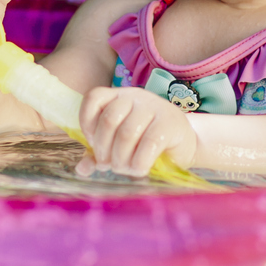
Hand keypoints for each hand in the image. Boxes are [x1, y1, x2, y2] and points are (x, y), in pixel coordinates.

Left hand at [79, 86, 197, 176]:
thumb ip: (99, 154)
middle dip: (104, 149)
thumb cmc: (147, 144)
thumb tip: (82, 169)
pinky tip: (139, 169)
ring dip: (121, 158)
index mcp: (119, 96)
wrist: (184, 145)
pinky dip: (139, 162)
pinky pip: (149, 143)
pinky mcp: (170, 122)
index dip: (87, 123)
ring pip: (127, 133)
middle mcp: (135, 96)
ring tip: (125, 168)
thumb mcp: (119, 146)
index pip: (94, 98)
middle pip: (109, 119)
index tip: (93, 144)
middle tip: (109, 164)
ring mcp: (154, 107)